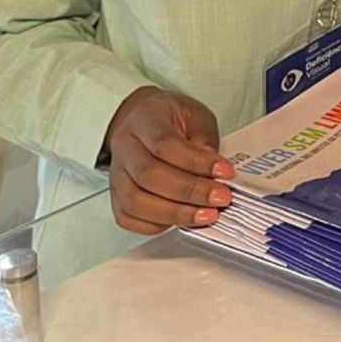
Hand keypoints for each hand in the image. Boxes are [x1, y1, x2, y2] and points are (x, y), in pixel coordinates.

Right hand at [103, 86, 233, 234]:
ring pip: (135, 201)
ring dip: (175, 213)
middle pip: (149, 175)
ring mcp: (117, 174)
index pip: (165, 144)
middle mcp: (124, 147)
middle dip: (190, 191)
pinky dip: (155, 225)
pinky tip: (180, 221)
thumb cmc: (170, 119)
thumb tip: (214, 172)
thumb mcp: (195, 116)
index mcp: (144, 120)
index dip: (196, 162)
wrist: (142, 120)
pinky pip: (127, 218)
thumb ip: (204, 140)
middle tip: (220, 198)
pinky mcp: (115, 196)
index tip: (224, 172)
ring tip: (206, 215)